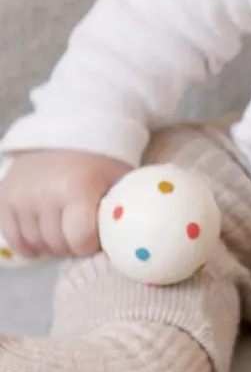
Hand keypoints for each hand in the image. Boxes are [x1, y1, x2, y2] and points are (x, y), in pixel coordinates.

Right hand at [0, 150, 131, 259]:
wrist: (70, 125)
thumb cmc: (100, 157)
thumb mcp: (118, 179)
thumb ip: (117, 212)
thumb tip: (117, 245)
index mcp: (78, 189)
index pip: (80, 241)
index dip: (89, 245)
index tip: (95, 238)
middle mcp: (45, 194)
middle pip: (57, 244)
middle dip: (71, 246)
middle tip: (79, 235)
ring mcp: (21, 195)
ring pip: (35, 243)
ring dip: (50, 245)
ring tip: (63, 233)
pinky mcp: (5, 195)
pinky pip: (11, 235)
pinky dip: (25, 244)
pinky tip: (38, 242)